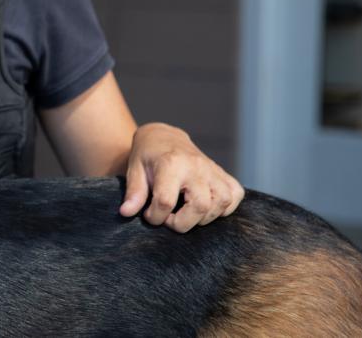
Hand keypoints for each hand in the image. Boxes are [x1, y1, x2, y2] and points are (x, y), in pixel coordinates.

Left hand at [118, 123, 243, 232]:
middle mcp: (196, 166)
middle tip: (169, 218)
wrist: (164, 138)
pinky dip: (225, 207)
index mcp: (171, 164)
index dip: (156, 216)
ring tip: (186, 213)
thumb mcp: (134, 170)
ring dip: (204, 217)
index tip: (149, 215)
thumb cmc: (147, 156)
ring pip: (221, 202)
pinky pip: (235, 195)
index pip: (166, 201)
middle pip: (200, 206)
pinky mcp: (223, 174)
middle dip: (183, 223)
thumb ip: (134, 192)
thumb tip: (126, 213)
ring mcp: (212, 169)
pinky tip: (207, 207)